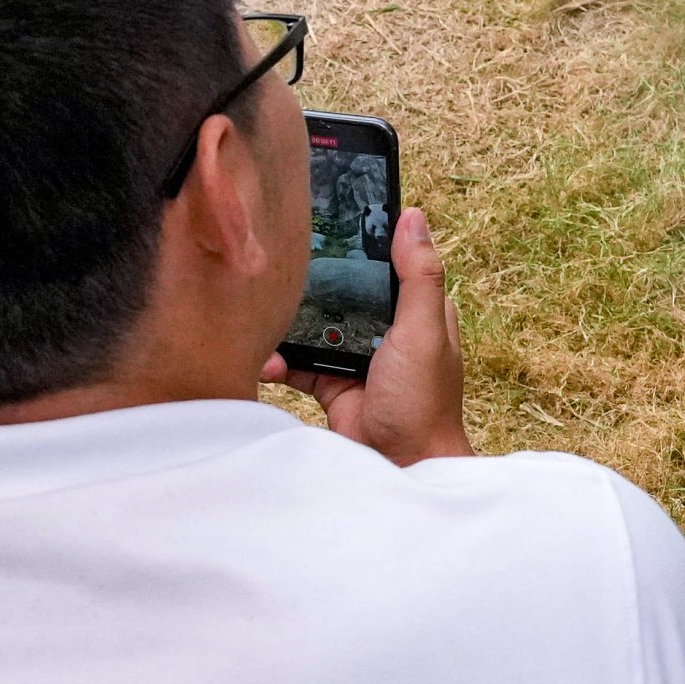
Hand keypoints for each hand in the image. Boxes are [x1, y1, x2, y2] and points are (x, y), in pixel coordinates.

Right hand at [270, 206, 470, 461]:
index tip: (326, 216)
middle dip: (313, 280)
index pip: (388, 261)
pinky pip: (298, 362)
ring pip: (316, 323)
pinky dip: (279, 360)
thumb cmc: (422, 401)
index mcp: (416, 310)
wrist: (401, 468)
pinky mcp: (332, 383)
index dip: (362, 241)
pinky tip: (263, 358)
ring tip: (261, 312)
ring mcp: (357, 356)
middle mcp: (387, 328)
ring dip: (289, 323)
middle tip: (277, 260)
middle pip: (345, 289)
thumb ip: (418, 276)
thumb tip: (413, 215)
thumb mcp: (423, 331)